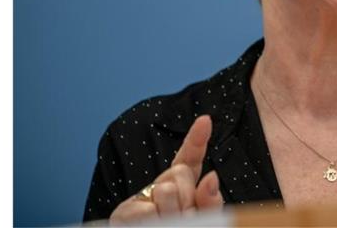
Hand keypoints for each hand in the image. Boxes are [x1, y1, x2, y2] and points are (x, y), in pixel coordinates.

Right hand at [108, 115, 223, 224]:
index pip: (191, 160)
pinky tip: (149, 225)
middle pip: (182, 175)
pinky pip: (150, 211)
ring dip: (174, 214)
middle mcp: (163, 187)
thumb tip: (211, 177)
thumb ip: (210, 202)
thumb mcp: (201, 219)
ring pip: (168, 191)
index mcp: (184, 188)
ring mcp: (142, 198)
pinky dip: (154, 221)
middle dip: (187, 199)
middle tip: (179, 217)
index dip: (197, 138)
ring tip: (167, 223)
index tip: (206, 120)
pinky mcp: (124, 213)